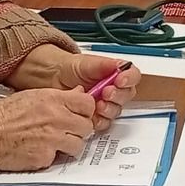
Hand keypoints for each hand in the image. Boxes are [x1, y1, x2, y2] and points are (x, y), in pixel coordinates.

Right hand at [0, 88, 95, 170]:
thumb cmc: (2, 115)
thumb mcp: (31, 96)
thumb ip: (58, 97)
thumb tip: (78, 94)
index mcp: (52, 99)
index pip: (87, 103)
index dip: (86, 111)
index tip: (81, 114)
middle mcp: (56, 118)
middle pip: (87, 126)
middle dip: (79, 130)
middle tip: (68, 131)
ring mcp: (52, 139)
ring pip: (78, 145)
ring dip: (69, 145)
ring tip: (54, 143)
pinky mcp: (45, 157)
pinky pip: (59, 158)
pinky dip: (51, 156)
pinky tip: (39, 150)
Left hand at [9, 45, 139, 128]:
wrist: (52, 79)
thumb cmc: (70, 69)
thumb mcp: (86, 63)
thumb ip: (104, 65)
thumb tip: (119, 66)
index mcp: (115, 74)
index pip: (132, 76)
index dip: (129, 79)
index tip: (120, 80)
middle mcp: (113, 89)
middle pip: (127, 96)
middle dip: (118, 95)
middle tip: (106, 93)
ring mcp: (105, 104)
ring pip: (116, 111)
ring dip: (109, 109)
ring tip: (98, 105)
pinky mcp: (95, 117)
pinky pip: (104, 123)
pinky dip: (99, 120)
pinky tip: (92, 115)